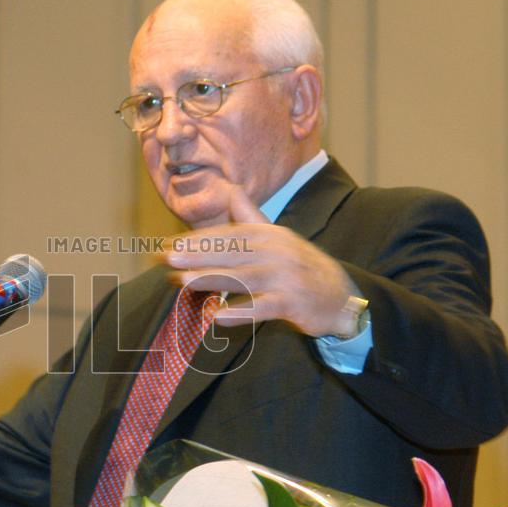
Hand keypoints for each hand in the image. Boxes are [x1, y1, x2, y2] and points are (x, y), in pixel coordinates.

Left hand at [164, 185, 358, 336]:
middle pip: (231, 254)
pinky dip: (239, 313)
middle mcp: (277, 251)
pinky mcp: (292, 302)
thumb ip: (249, 216)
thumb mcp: (276, 237)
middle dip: (197, 256)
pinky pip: (262, 308)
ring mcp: (285, 277)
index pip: (228, 236)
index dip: (198, 241)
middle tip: (167, 259)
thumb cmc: (298, 265)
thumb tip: (230, 189)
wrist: (340, 294)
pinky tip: (216, 317)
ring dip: (211, 279)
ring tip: (183, 282)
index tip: (170, 245)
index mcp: (268, 234)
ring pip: (242, 278)